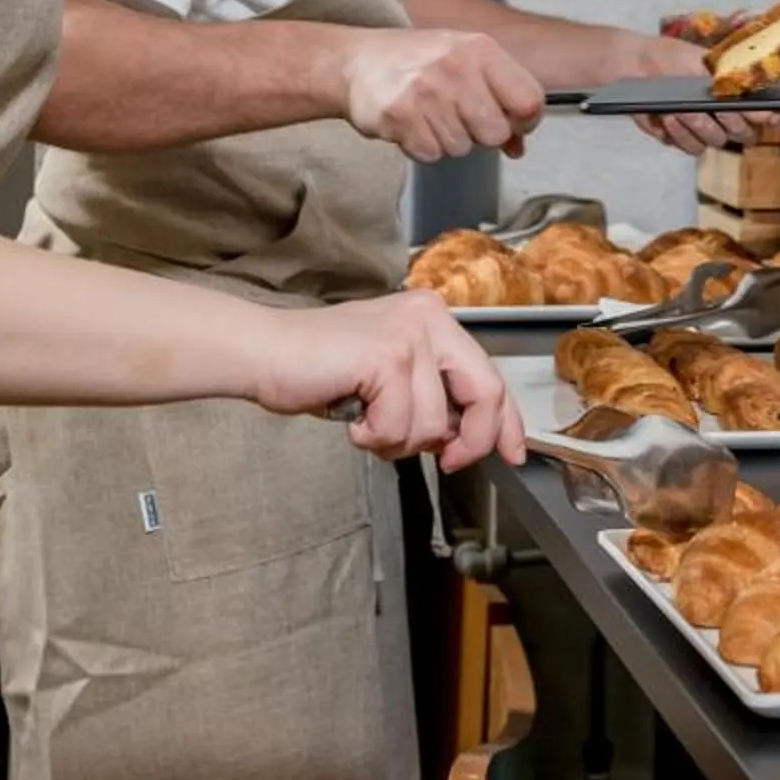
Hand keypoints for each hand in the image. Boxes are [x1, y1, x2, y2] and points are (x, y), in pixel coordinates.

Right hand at [253, 290, 526, 471]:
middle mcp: (429, 318)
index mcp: (434, 318)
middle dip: (471, 441)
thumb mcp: (391, 376)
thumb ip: (430, 396)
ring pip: (433, 423)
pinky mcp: (387, 357)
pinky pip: (399, 426)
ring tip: (366, 423)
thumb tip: (463, 437)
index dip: (507, 422)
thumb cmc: (320, 368)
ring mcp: (409, 335)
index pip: (490, 375)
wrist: (266, 352)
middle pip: (485, 393)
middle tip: (447, 462)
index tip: (512, 454)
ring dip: (397, 441)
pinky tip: (352, 419)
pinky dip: (373, 436)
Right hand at [339, 29, 546, 161]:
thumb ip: (499, 98)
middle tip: (460, 118)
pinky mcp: (399, 116)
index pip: (530, 100)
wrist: (355, 61)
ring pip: (462, 148)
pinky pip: (431, 154)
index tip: (511, 123)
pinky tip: (411, 123)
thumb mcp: (465, 63)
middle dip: (481, 135)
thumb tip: (518, 146)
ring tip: (429, 114)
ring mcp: (426, 91)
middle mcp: (455, 67)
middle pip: (496, 132)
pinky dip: (422, 146)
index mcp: (480, 49)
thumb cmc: (417, 61)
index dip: (524, 121)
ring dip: (447, 140)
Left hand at [615, 34, 773, 155]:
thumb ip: (734, 82)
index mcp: (736, 93)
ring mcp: (704, 129)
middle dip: (731, 123)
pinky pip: (691, 147)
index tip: (769, 117)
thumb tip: (759, 96)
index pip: (767, 113)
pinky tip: (668, 117)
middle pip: (745, 135)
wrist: (635, 66)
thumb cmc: (673, 58)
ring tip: (679, 109)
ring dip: (698, 125)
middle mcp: (725, 115)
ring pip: (716, 141)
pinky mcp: (682, 139)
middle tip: (716, 110)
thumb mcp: (706, 63)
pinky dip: (680, 133)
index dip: (773, 119)